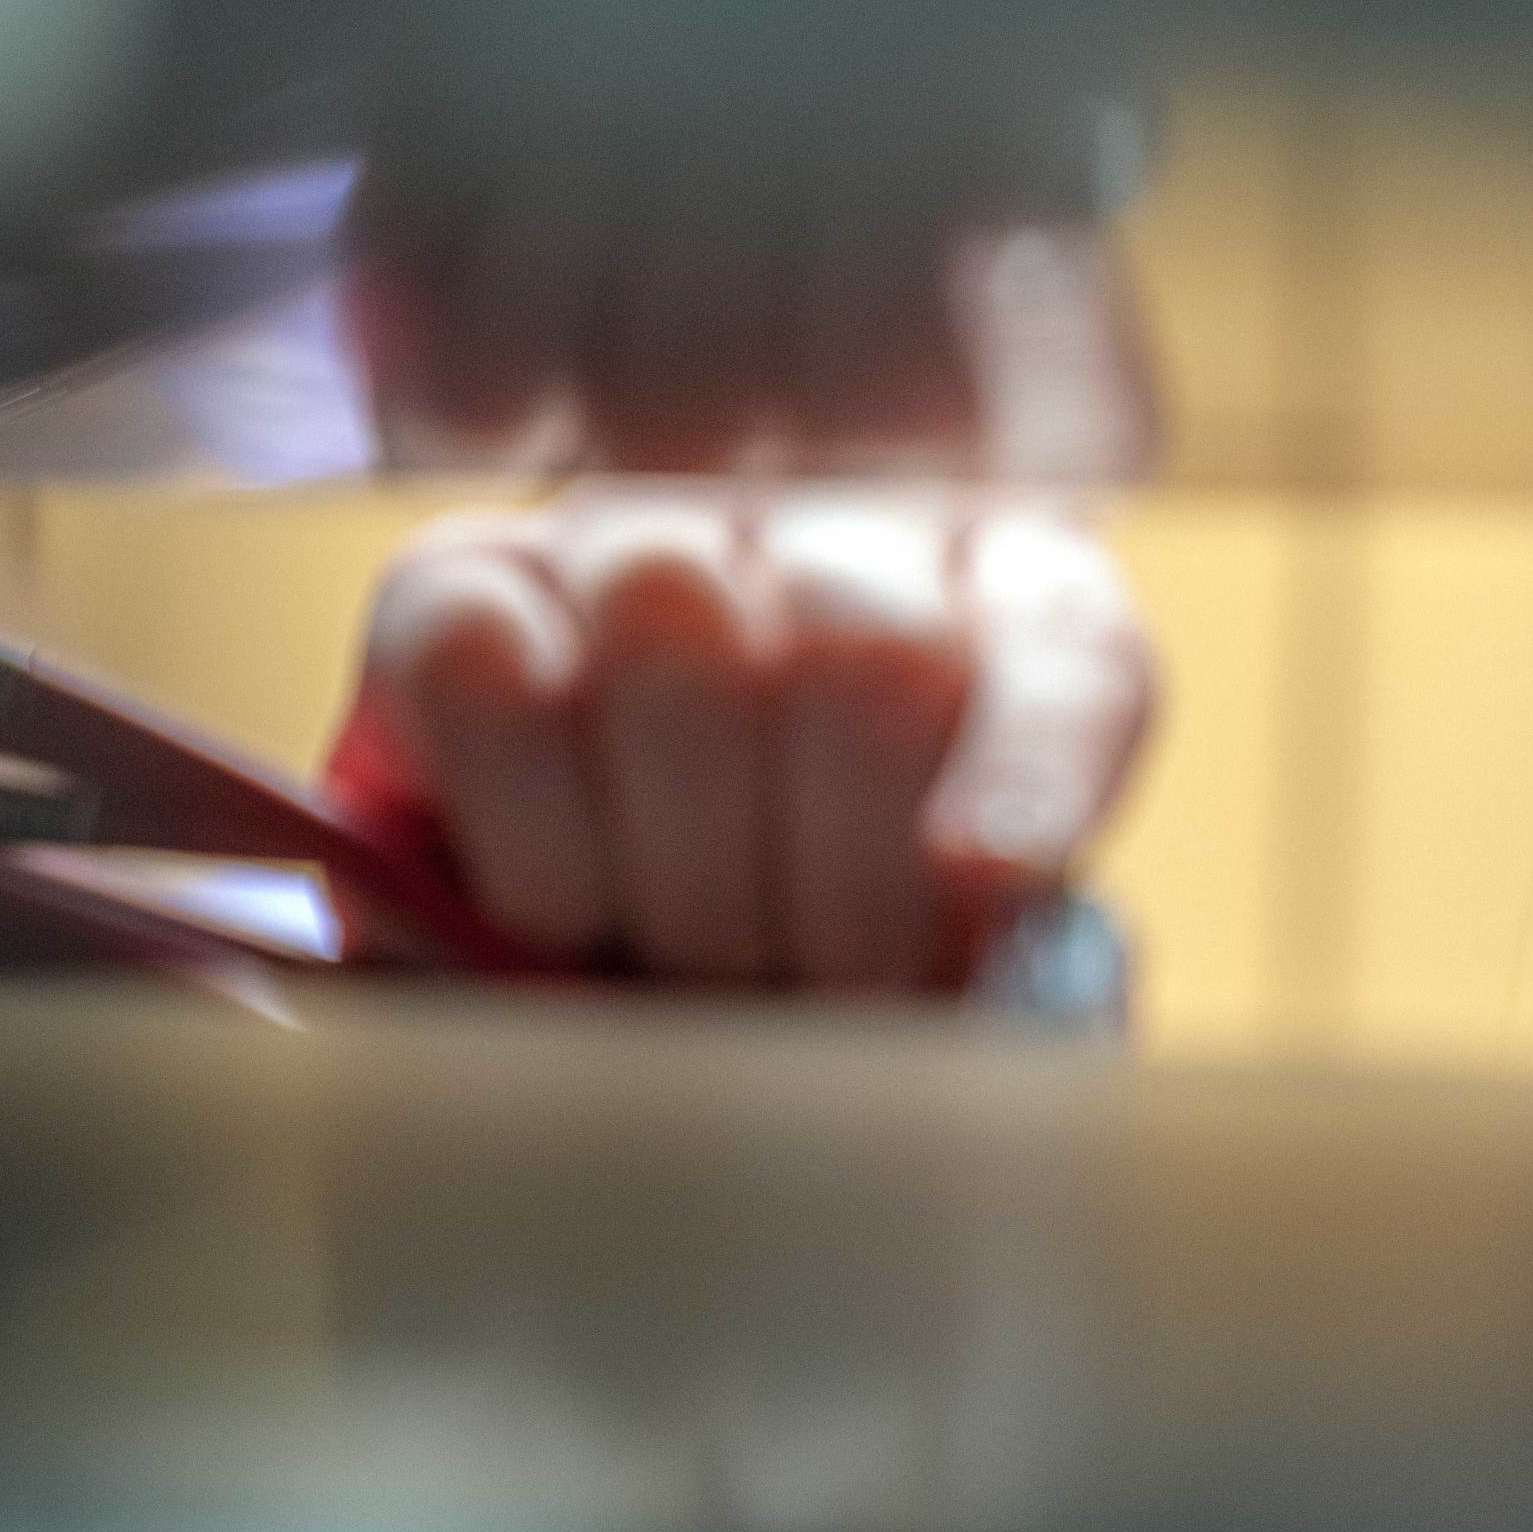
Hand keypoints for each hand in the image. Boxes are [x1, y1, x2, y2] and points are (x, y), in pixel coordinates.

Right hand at [347, 494, 1154, 988]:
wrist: (618, 941)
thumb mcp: (950, 970)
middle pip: (861, 648)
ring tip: (697, 970)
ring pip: (667, 612)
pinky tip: (565, 911)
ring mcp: (655, 531)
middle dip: (836, 881)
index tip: (985, 883)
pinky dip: (525, 814)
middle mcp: (853, 534)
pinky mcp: (466, 577)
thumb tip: (1000, 956)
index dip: (1029, 773)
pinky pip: (478, 653)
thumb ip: (1000, 966)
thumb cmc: (835, 959)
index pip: (1066, 665)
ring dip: (682, 856)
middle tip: (819, 1000)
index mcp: (1032, 619)